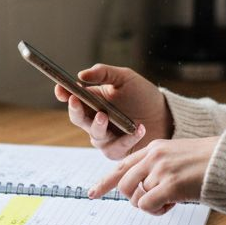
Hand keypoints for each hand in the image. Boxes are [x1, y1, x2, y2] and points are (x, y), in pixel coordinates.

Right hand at [54, 64, 172, 159]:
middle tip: (75, 101)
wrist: (165, 115)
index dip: (64, 93)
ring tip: (104, 116)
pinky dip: (127, 139)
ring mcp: (105, 136)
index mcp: (93, 100)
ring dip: (97, 125)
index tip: (60, 88)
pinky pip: (116, 147)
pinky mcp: (117, 151)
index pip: (72, 97)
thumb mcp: (124, 78)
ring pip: (94, 134)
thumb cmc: (143, 95)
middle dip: (74, 109)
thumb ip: (104, 73)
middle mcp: (95, 119)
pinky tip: (139, 128)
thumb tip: (81, 75)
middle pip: (78, 117)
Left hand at [89, 136, 218, 214]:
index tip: (93, 193)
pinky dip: (156, 211)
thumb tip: (143, 192)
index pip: (121, 165)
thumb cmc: (209, 162)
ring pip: (136, 198)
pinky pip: (147, 206)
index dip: (105, 181)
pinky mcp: (170, 185)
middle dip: (135, 198)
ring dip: (150, 206)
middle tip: (156, 201)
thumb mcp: (178, 157)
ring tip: (170, 201)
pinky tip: (172, 205)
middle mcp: (154, 157)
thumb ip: (158, 168)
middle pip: (124, 185)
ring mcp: (161, 170)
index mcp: (154, 148)